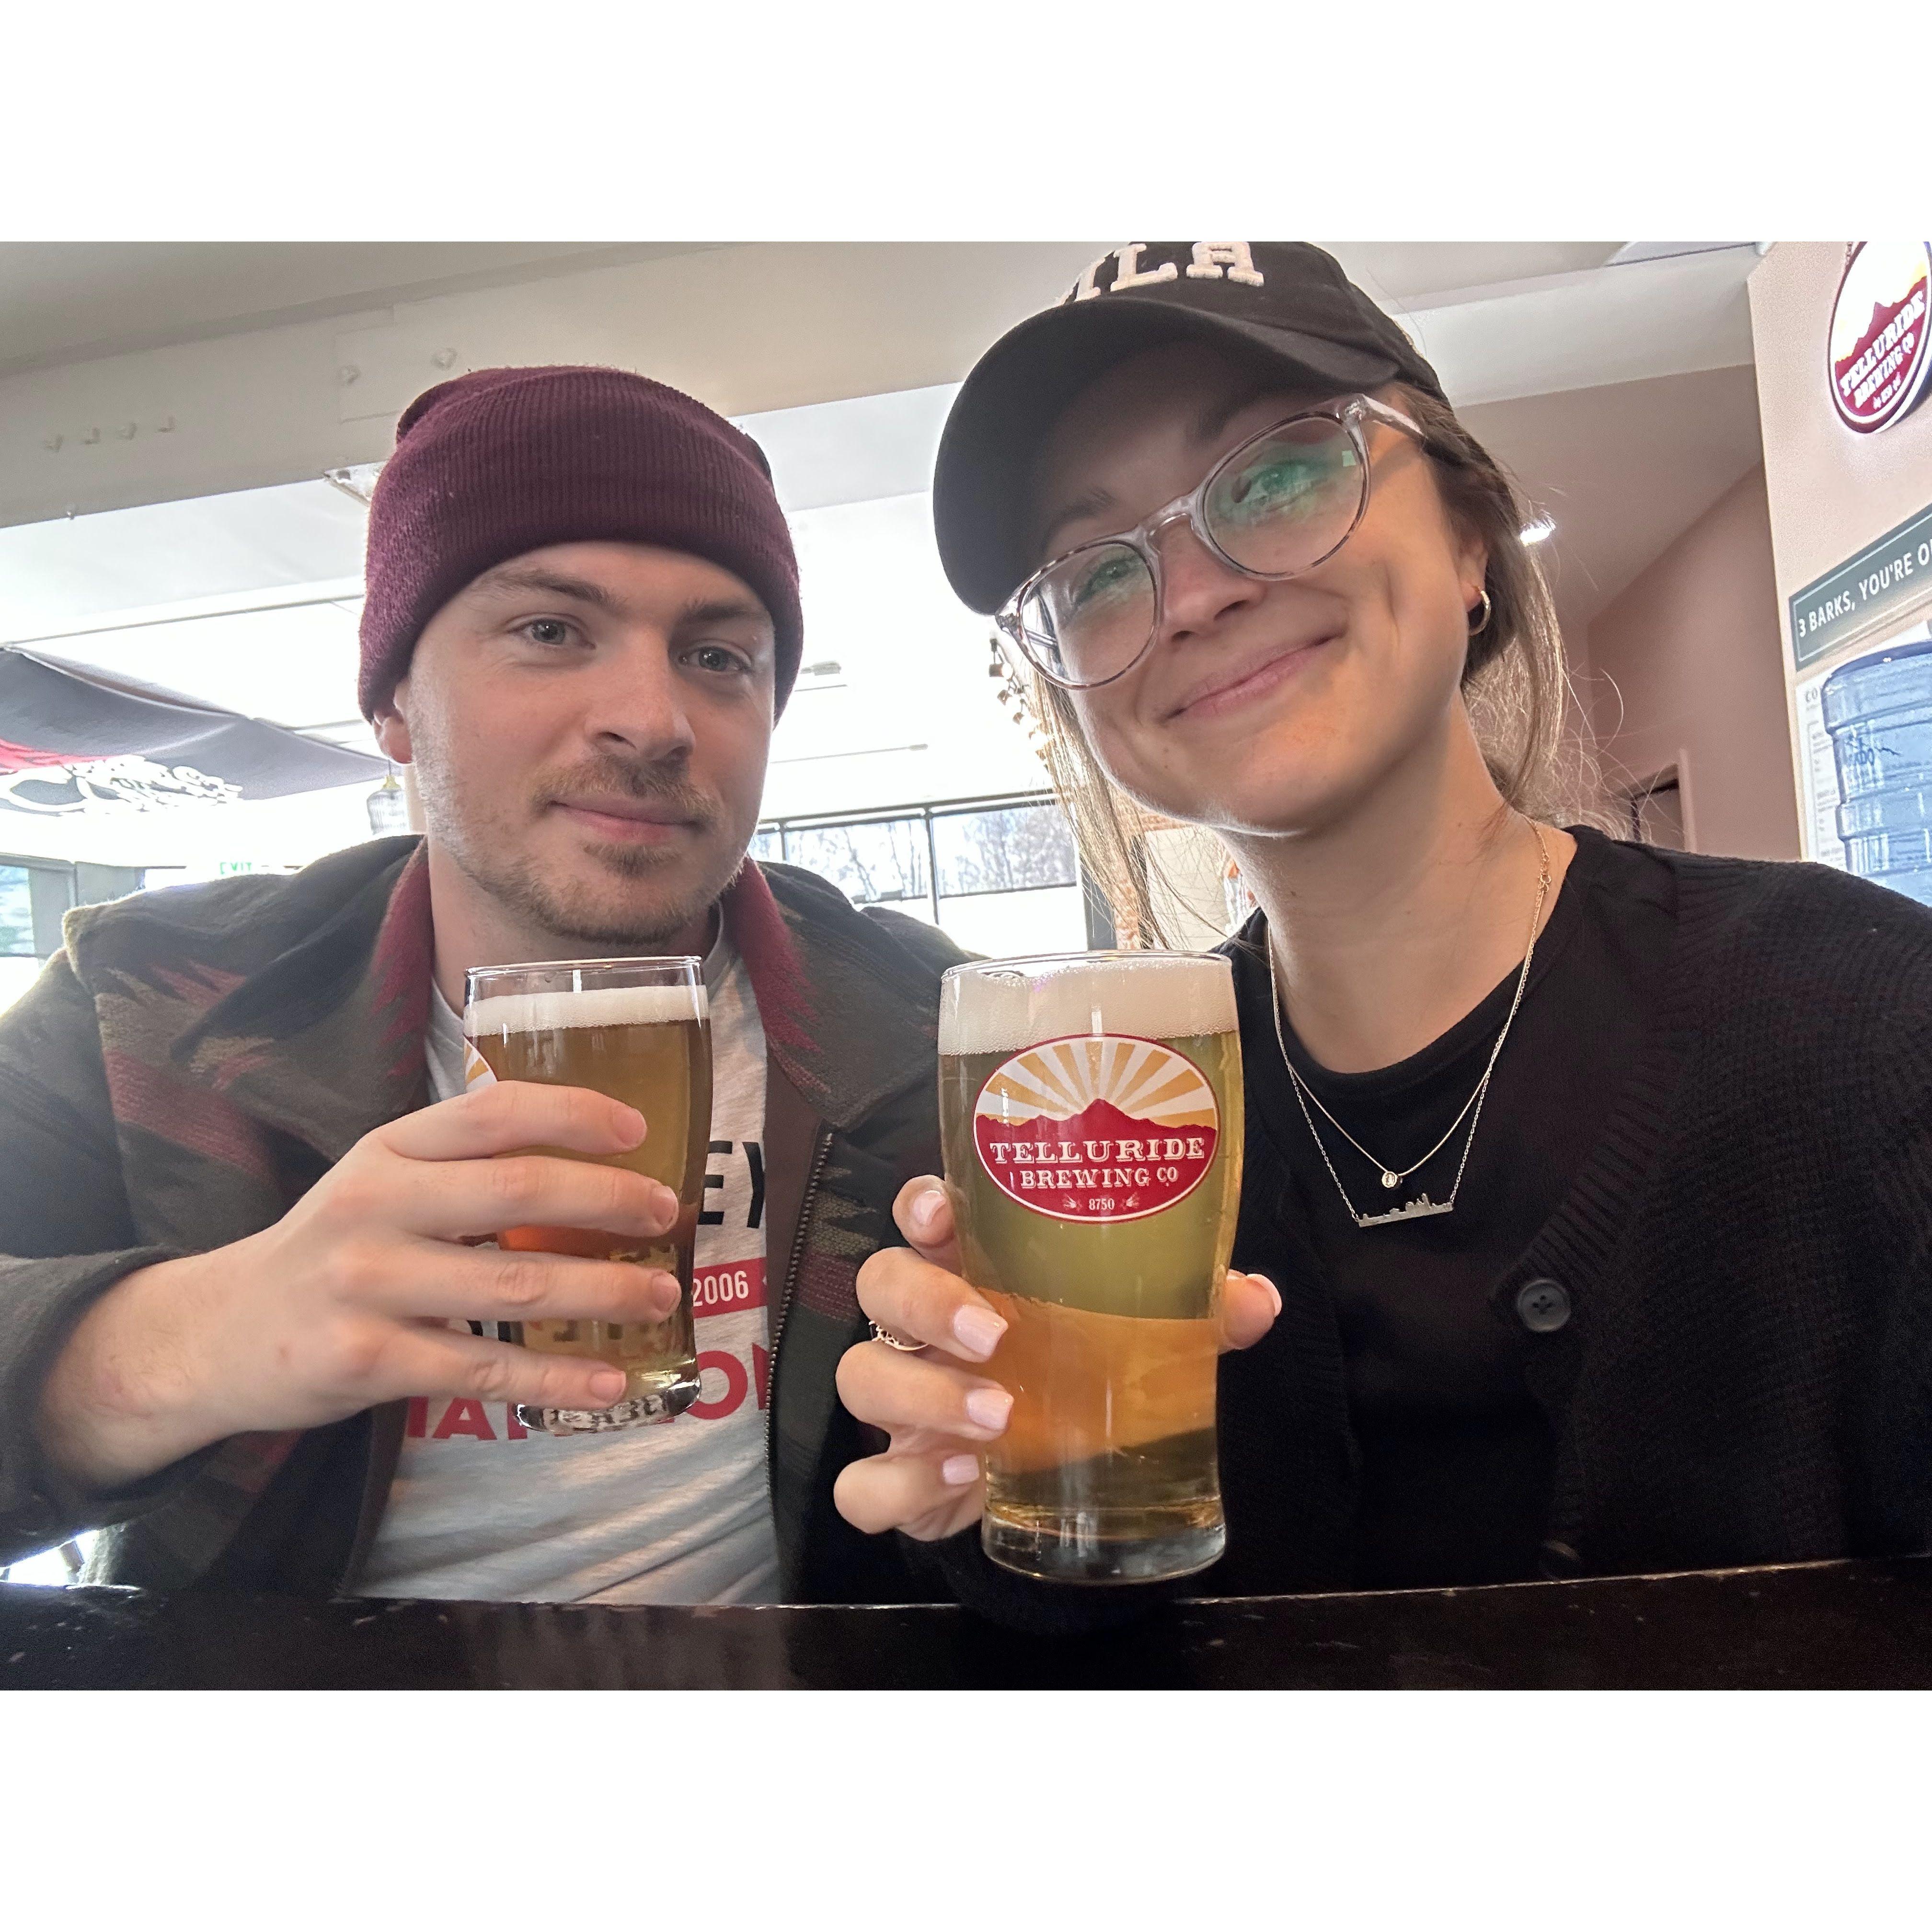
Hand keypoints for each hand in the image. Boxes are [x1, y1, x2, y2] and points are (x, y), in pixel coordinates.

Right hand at [36, 1081, 685, 1490]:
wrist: (215, 1336)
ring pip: (514, 1285)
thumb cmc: (329, 1249)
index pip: (494, 1111)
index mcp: (387, 1149)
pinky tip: (611, 1380)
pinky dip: (556, 1378)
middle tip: (666, 1213)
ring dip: (604, 1290)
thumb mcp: (378, 1181)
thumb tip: (585, 1159)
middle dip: (609, 1200)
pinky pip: (483, 1371)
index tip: (639, 1131)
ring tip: (661, 1293)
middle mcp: (375, 1206)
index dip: (574, 1114)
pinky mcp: (367, 1361)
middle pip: (517, 1190)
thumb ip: (460, 1163)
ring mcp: (368, 1285)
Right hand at [833, 1176, 1280, 1543]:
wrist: (1055, 1484)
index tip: (943, 1212)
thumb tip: (1258, 1299)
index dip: (920, 1203)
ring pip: (861, 1376)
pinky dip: (901, 1482)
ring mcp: (900, 1400)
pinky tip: (962, 1479)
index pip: (921, 1214)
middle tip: (993, 1335)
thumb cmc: (1081, 1378)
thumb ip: (1193, 1316)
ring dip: (922, 1396)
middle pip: (879, 1283)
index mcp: (970, 1270)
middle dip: (924, 1302)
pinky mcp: (896, 1476)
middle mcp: (920, 1327)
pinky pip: (861, 1482)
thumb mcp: (1140, 1341)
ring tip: (998, 1421)